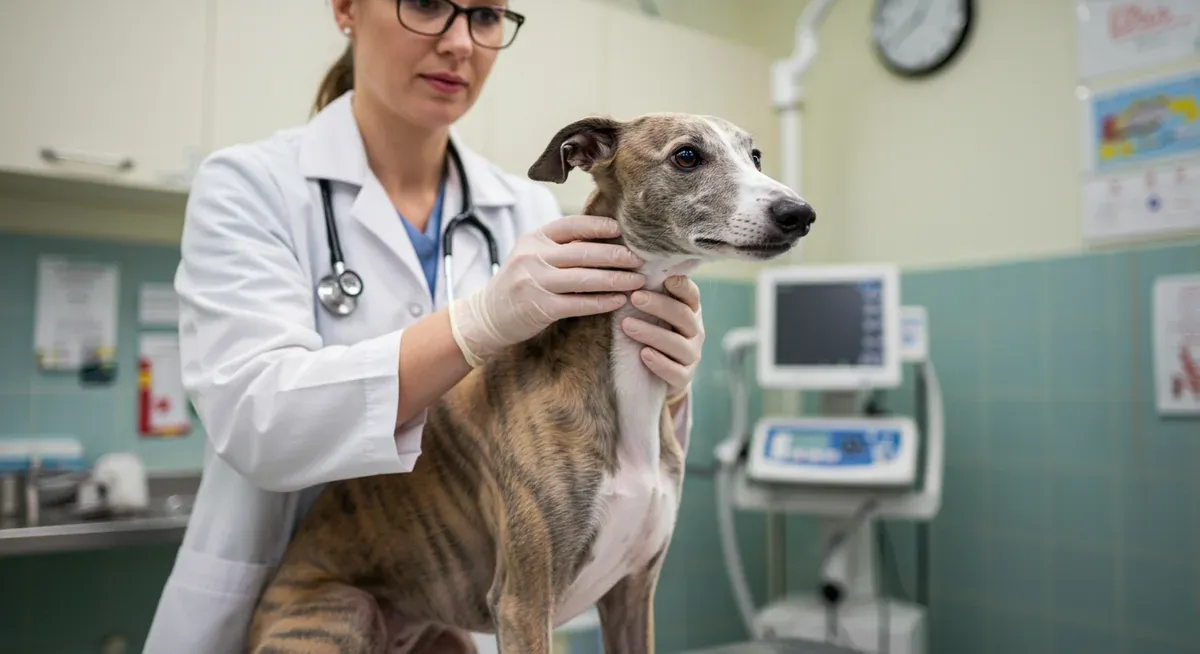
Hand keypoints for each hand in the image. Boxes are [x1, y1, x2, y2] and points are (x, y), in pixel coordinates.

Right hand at [449, 215, 645, 366]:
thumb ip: (559, 247)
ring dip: (615, 279)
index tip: (619, 229)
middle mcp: (533, 257)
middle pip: (583, 252)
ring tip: (636, 281)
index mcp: (533, 238)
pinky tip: (618, 300)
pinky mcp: (540, 307)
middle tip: (639, 259)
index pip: (570, 225)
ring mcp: (535, 282)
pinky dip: (602, 302)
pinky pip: (579, 303)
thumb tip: (603, 239)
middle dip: (616, 255)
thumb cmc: (518, 283)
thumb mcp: (531, 256)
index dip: (597, 226)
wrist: (486, 315)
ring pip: (585, 278)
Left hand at [620, 275, 703, 404]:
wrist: (659, 374)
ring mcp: (692, 356)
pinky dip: (660, 363)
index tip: (664, 279)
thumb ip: (649, 294)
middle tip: (634, 297)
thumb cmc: (653, 332)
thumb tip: (629, 270)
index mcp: (690, 310)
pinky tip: (643, 355)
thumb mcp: (653, 313)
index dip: (681, 286)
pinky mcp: (684, 378)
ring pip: (678, 345)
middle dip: (659, 306)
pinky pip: (676, 372)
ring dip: (653, 333)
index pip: (692, 295)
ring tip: (628, 326)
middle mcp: (695, 332)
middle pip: (683, 316)